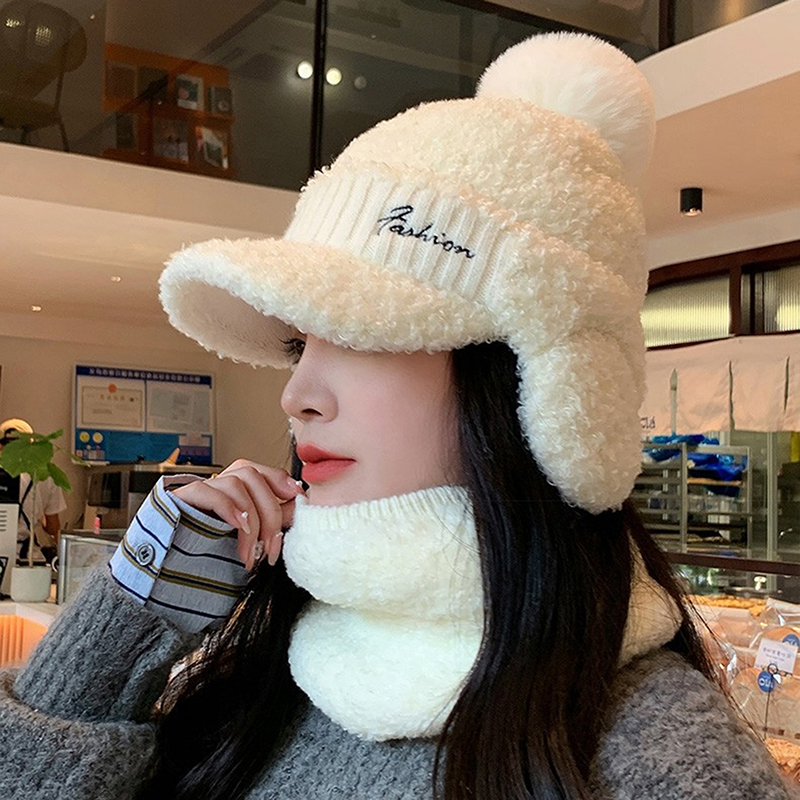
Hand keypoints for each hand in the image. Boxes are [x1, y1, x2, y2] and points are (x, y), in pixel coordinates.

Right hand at [170, 459, 304, 569]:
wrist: (164, 572)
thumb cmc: (207, 555)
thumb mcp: (246, 538)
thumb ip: (270, 520)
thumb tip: (299, 507)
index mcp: (234, 489)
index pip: (261, 471)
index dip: (282, 481)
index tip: (298, 497)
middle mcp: (217, 483)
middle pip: (253, 476)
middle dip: (271, 513)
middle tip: (272, 548)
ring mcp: (199, 489)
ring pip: (236, 482)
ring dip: (251, 520)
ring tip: (250, 553)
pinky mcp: (180, 498)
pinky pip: (209, 491)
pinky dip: (230, 509)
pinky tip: (238, 528)